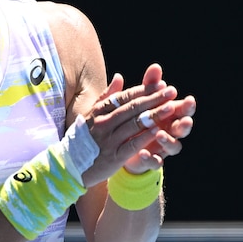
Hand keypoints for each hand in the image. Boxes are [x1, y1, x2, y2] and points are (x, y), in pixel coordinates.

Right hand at [83, 64, 195, 183]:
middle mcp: (103, 123)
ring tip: (171, 108)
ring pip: (135, 124)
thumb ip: (107, 96)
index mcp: (99, 111)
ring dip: (155, 115)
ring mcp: (108, 140)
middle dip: (155, 98)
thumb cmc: (84, 137)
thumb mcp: (91, 114)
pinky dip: (146, 137)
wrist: (70, 165)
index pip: (125, 97)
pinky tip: (159, 131)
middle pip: (133, 108)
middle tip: (172, 91)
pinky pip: (132, 144)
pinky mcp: (113, 157)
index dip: (144, 90)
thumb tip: (120, 76)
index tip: (161, 85)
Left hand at [121, 64, 194, 173]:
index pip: (183, 109)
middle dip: (185, 124)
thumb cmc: (139, 117)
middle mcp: (170, 131)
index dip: (187, 106)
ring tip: (158, 134)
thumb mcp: (142, 100)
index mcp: (170, 115)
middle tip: (185, 120)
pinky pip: (155, 162)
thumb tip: (156, 66)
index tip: (189, 99)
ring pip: (174, 146)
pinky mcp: (152, 160)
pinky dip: (151, 158)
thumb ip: (150, 85)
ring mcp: (163, 147)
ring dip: (168, 140)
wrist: (124, 144)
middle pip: (183, 128)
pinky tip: (144, 153)